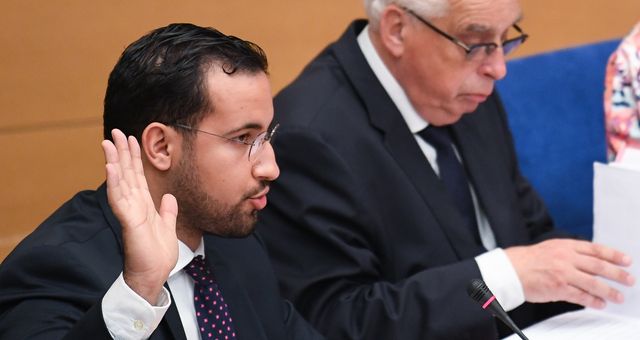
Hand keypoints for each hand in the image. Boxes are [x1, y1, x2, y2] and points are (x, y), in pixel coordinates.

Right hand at [102, 129, 177, 304]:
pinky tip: (110, 167)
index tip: (133, 139)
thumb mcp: (167, 228)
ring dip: (114, 161)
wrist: (153, 275)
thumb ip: (167, 212)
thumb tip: (169, 198)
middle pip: (126, 173)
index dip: (135, 158)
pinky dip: (115, 183)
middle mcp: (134, 205)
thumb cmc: (157, 255)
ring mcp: (129, 212)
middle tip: (115, 132)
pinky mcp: (128, 221)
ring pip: (120, 181)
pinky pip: (119, 199)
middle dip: (122, 152)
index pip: (137, 176)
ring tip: (108, 143)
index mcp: (144, 205)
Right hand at [505, 239, 634, 308]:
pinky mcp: (558, 288)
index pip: (596, 249)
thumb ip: (570, 252)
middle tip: (629, 280)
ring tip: (618, 297)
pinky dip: (593, 301)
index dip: (614, 255)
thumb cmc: (528, 260)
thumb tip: (591, 260)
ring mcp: (563, 273)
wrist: (511, 269)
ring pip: (593, 282)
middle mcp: (566, 258)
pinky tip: (600, 304)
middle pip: (599, 266)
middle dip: (617, 274)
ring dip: (608, 291)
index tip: (626, 261)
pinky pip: (581, 296)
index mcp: (565, 246)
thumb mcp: (551, 248)